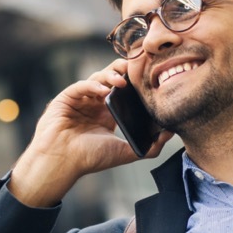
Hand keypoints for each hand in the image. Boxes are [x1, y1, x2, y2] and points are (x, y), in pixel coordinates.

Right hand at [8, 60, 172, 206]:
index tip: (149, 78)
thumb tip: (171, 134)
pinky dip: (94, 86)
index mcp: (107, 113)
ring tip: (122, 81)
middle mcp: (94, 104)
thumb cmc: (89, 159)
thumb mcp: (124, 152)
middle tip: (136, 69)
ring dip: (110, 76)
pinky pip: (81, 86)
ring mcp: (80, 100)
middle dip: (123, 71)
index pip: (124, 91)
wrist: (62, 163)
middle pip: (111, 78)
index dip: (134, 82)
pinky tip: (104, 91)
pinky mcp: (66, 98)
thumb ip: (149, 146)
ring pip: (97, 78)